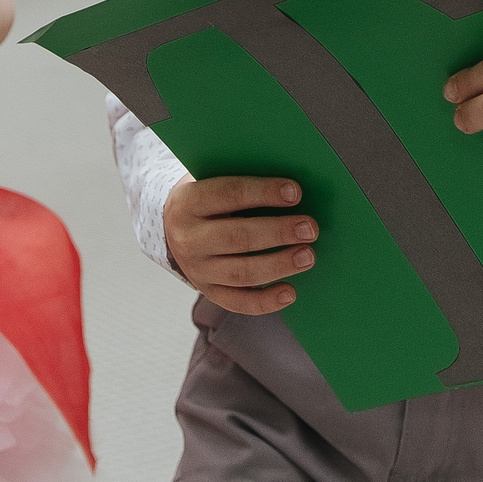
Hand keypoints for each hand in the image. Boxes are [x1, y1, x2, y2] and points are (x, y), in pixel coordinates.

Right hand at [163, 175, 315, 314]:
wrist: (173, 227)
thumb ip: (243, 184)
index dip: (263, 193)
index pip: (228, 194)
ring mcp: (197, 270)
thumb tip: (291, 190)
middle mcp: (188, 239)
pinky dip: (266, 301)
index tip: (295, 192)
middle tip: (309, 228)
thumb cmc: (208, 198)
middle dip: (277, 232)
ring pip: (241, 272)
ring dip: (278, 265)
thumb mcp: (212, 180)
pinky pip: (239, 302)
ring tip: (307, 256)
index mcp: (188, 202)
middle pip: (237, 237)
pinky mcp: (208, 291)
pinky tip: (290, 292)